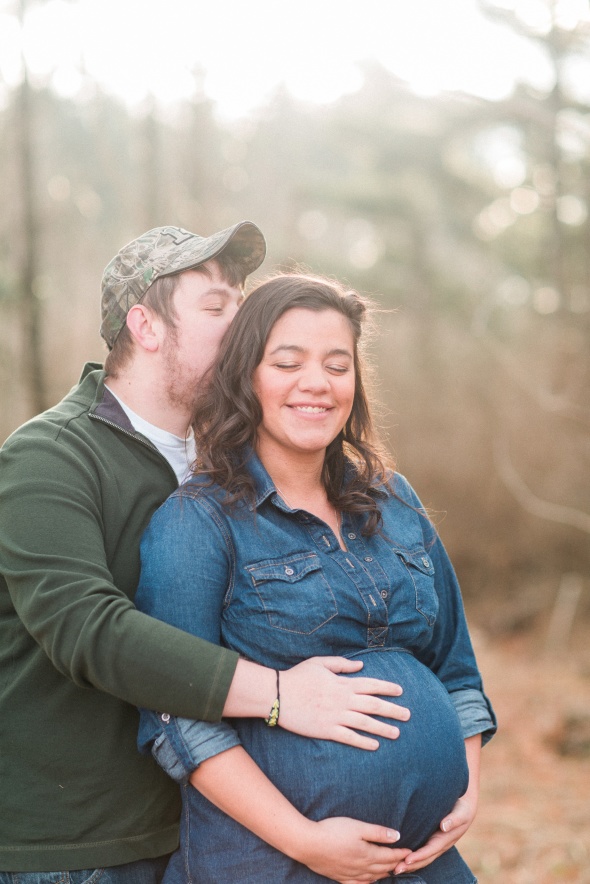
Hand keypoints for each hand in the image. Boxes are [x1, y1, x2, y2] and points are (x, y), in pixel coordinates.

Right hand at [279, 656, 409, 749]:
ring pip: (366, 723)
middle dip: (393, 710)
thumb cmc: (298, 676)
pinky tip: (375, 745)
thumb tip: (360, 665)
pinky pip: (349, 737)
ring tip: (396, 733)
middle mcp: (343, 700)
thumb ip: (341, 664)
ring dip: (383, 728)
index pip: (371, 685)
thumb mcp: (319, 663)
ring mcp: (336, 716)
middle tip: (408, 715)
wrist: (278, 695)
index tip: (400, 691)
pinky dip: (364, 741)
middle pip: (374, 705)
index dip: (387, 688)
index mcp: (342, 683)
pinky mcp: (327, 730)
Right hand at [297, 817, 410, 883]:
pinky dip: (367, 883)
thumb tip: (397, 836)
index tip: (410, 851)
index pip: (389, 856)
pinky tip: (370, 882)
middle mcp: (361, 867)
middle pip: (383, 867)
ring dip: (384, 874)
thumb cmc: (333, 831)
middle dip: (396, 864)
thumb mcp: (357, 826)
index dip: (401, 854)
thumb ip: (378, 832)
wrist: (308, 844)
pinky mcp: (340, 877)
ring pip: (372, 877)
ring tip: (391, 871)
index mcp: (367, 854)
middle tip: (405, 862)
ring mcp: (350, 874)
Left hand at [392, 792, 476, 874]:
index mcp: (446, 839)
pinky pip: (421, 849)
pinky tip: (400, 857)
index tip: (407, 860)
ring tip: (394, 868)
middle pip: (424, 858)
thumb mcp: (461, 812)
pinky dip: (411, 856)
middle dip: (410, 865)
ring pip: (422, 857)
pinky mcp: (431, 838)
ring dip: (409, 863)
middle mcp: (440, 844)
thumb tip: (444, 826)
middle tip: (396, 869)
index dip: (419, 856)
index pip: (431, 850)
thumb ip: (454, 819)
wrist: (465, 804)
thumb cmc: (462, 808)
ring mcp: (436, 842)